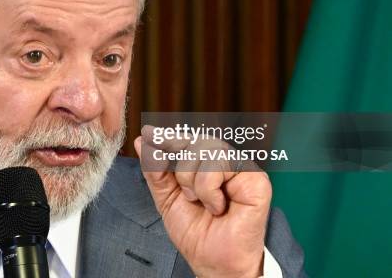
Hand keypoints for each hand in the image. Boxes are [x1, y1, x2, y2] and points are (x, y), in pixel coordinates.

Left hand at [135, 125, 271, 277]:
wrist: (212, 262)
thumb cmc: (196, 232)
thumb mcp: (166, 197)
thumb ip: (155, 169)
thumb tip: (142, 140)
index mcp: (204, 162)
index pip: (184, 136)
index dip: (165, 138)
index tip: (148, 136)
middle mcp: (224, 160)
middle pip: (193, 139)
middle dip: (179, 168)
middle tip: (187, 195)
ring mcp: (241, 167)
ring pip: (205, 147)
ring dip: (193, 180)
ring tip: (202, 202)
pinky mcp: (256, 178)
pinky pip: (221, 164)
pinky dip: (209, 189)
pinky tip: (218, 206)